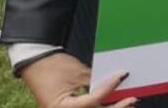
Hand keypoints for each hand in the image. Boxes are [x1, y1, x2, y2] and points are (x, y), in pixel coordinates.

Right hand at [20, 56, 135, 107]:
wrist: (36, 63)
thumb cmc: (53, 67)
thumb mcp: (77, 73)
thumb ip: (95, 81)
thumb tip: (116, 82)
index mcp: (61, 107)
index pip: (91, 101)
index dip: (108, 89)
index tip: (122, 76)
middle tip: (132, 100)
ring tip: (128, 103)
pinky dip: (100, 106)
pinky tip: (113, 103)